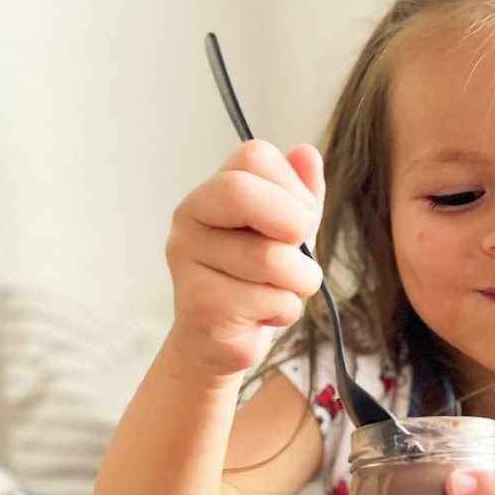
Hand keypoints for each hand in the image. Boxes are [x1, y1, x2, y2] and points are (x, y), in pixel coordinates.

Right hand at [165, 140, 324, 376]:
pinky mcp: (201, 303)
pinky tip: (262, 315)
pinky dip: (285, 311)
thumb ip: (300, 193)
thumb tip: (306, 152)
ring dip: (300, 280)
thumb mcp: (288, 232)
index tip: (300, 219)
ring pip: (271, 258)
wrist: (221, 341)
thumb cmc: (257, 281)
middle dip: (292, 223)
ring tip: (282, 290)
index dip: (293, 187)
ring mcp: (188, 260)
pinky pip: (270, 299)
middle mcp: (189, 218)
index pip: (254, 156)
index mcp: (211, 191)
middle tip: (296, 250)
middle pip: (243, 193)